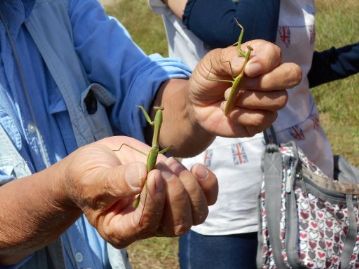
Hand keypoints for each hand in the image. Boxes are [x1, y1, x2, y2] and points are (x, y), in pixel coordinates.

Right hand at [62, 136, 217, 247]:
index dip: (155, 200)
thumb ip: (113, 181)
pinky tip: (196, 168)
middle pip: (178, 225)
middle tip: (161, 170)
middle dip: (176, 195)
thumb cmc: (87, 174)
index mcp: (122, 229)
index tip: (153, 173)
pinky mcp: (178, 193)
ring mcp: (166, 209)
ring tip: (173, 166)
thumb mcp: (91, 177)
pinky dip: (207, 184)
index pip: (146, 225)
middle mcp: (148, 224)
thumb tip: (142, 177)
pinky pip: (206, 198)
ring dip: (190, 188)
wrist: (99, 163)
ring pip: (196, 214)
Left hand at [187, 39, 301, 136]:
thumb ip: (228, 58)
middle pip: (292, 75)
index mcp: (260, 58)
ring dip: (249, 99)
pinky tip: (230, 112)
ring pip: (279, 100)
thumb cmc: (207, 80)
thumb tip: (246, 65)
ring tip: (228, 98)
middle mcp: (270, 78)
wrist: (196, 106)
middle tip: (240, 84)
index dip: (265, 61)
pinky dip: (242, 115)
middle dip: (266, 81)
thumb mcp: (211, 62)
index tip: (246, 70)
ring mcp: (268, 101)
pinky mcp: (262, 121)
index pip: (276, 54)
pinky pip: (263, 118)